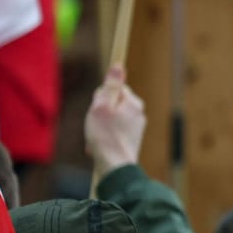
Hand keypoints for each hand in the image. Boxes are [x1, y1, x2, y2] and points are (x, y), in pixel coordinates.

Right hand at [85, 65, 144, 183]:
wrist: (115, 168)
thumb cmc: (105, 137)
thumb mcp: (102, 106)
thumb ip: (110, 85)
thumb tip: (118, 65)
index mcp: (133, 102)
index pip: (112, 89)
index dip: (100, 99)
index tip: (97, 111)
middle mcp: (138, 113)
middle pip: (110, 105)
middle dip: (99, 115)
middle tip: (95, 127)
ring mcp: (135, 127)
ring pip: (109, 120)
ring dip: (99, 128)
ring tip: (96, 140)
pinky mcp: (131, 140)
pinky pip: (112, 133)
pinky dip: (103, 138)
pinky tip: (99, 148)